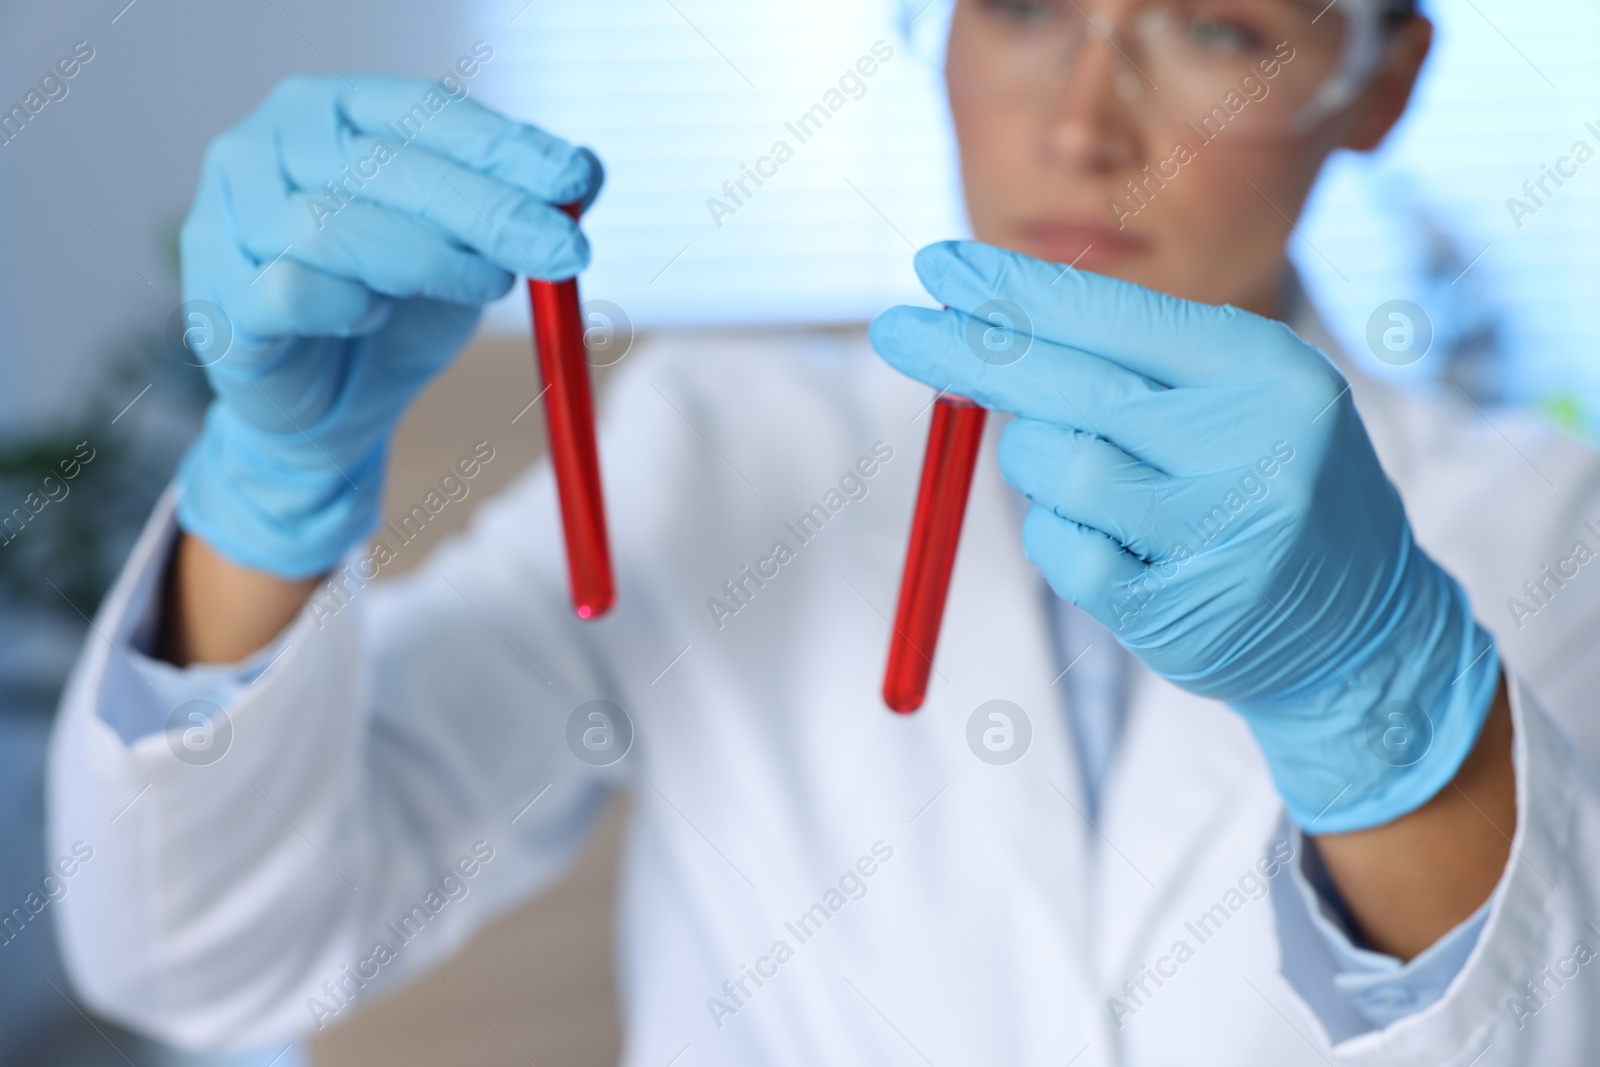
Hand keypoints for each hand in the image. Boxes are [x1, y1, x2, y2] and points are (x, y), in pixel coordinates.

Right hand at [174, 75, 601, 577]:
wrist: (329, 412)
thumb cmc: (396, 312)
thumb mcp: (469, 253)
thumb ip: (516, 209)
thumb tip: (589, 171)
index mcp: (328, 113)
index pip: (420, 112)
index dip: (501, 146)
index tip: (577, 181)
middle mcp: (263, 149)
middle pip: (385, 166)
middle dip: (488, 208)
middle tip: (565, 251)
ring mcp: (227, 221)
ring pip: (334, 225)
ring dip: (428, 259)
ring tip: (487, 285)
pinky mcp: (217, 301)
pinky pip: (291, 291)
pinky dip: (346, 305)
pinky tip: (370, 317)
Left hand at [871, 241, 1499, 831]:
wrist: (1358, 627)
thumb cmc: (1264, 486)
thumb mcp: (1231, 399)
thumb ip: (1127, 364)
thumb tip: (986, 321)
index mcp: (1264, 370)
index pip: (1115, 314)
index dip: (1017, 291)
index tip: (939, 267)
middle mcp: (1250, 440)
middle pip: (1071, 383)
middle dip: (971, 353)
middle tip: (894, 328)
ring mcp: (1215, 530)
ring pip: (1055, 465)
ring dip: (1035, 463)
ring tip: (1084, 475)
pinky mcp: (1174, 608)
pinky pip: (1059, 547)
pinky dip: (1057, 535)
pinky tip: (1110, 540)